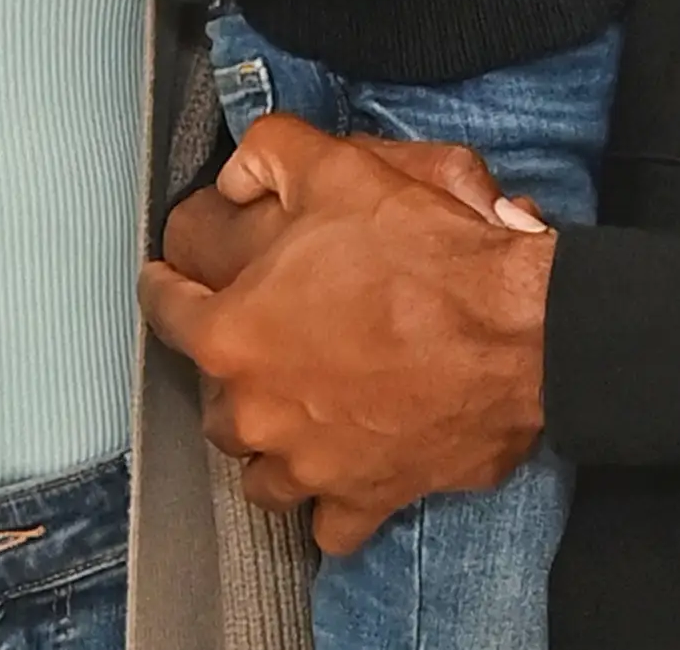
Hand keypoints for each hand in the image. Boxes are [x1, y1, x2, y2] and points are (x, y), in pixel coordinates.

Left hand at [143, 114, 557, 553]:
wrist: (515, 332)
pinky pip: (329, 523)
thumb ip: (268, 156)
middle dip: (232, 372)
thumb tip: (233, 175)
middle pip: (215, 402)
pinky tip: (346, 472)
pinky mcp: (366, 499)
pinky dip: (333, 501)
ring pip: (261, 473)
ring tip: (298, 413)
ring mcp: (309, 465)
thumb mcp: (339, 166)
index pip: (166, 310)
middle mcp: (258, 411)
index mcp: (236, 331)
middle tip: (265, 340)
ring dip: (273, 444)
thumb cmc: (424, 253)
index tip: (166, 279)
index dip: (165, 284)